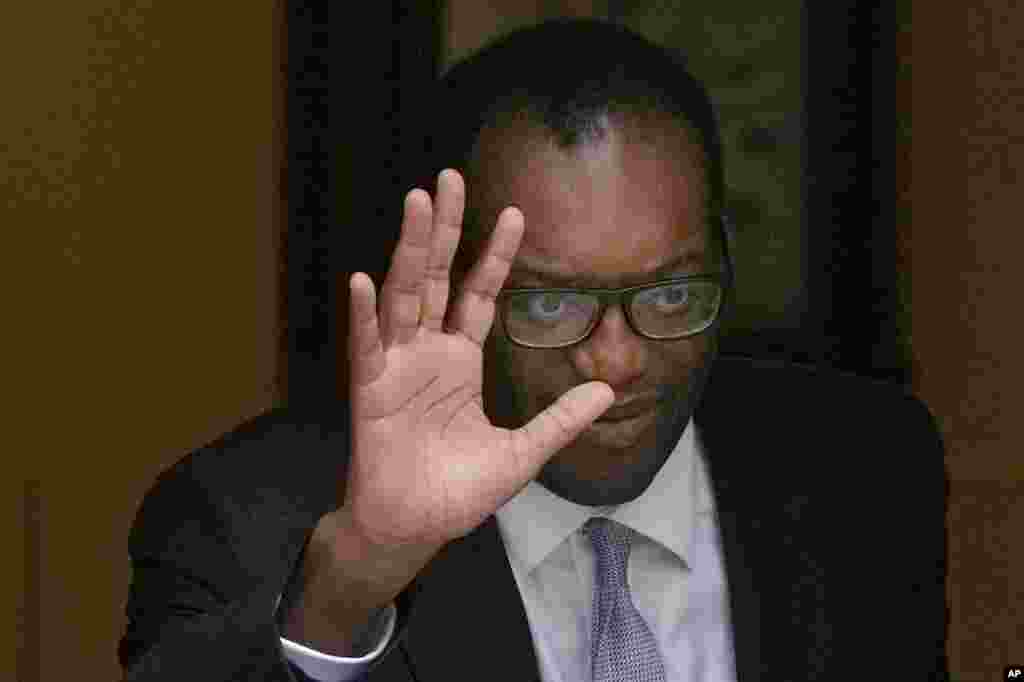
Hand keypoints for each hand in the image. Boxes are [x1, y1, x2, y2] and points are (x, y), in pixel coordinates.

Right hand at [343, 169, 614, 551]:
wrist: (414, 530)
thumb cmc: (458, 492)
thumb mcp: (522, 454)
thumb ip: (559, 420)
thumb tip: (607, 390)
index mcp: (460, 361)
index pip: (479, 295)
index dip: (495, 256)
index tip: (515, 213)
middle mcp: (427, 353)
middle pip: (436, 278)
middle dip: (442, 229)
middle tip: (448, 179)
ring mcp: (397, 367)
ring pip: (403, 297)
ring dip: (408, 251)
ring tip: (416, 203)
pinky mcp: (371, 392)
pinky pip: (367, 348)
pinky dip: (365, 316)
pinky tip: (364, 280)